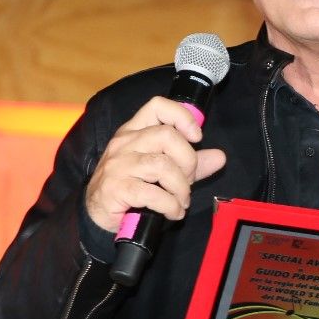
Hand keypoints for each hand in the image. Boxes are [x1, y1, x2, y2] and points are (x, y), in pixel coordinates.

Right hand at [84, 96, 227, 232]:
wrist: (98, 213)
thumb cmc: (131, 187)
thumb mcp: (161, 171)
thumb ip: (190, 163)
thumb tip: (220, 157)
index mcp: (134, 131)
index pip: (157, 106)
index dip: (182, 116)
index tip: (196, 137)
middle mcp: (125, 143)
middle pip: (167, 135)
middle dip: (188, 161)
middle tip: (188, 181)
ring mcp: (118, 165)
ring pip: (162, 165)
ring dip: (181, 188)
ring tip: (181, 201)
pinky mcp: (116, 188)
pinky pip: (153, 193)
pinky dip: (171, 206)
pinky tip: (173, 212)